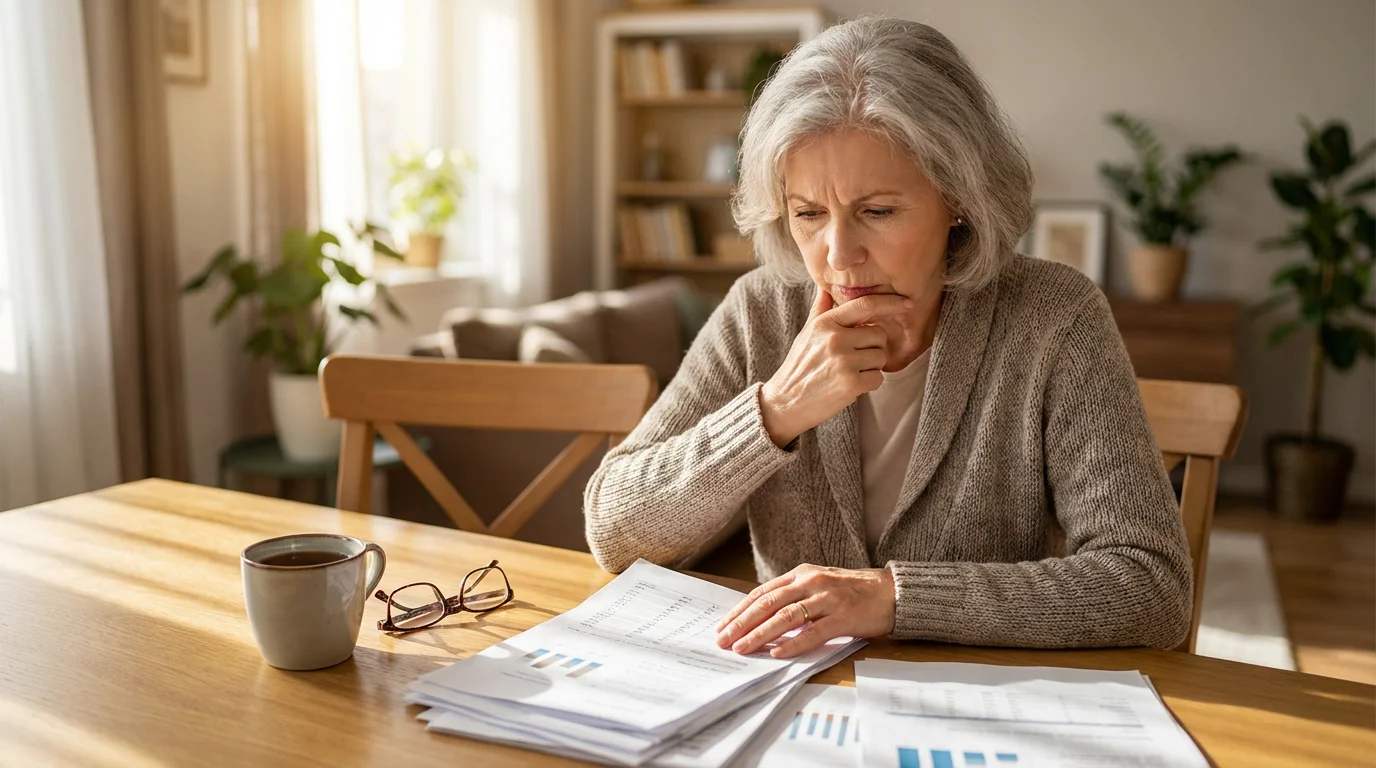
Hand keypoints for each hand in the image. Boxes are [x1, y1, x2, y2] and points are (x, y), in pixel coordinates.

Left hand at [713, 564, 895, 658]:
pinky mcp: (844, 616)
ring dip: (760, 634)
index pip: (763, 592)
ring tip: (743, 648)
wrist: (892, 592)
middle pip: (768, 603)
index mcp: (801, 574)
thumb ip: (793, 597)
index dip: (740, 610)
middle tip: (724, 640)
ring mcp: (828, 598)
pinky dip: (794, 643)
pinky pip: (813, 631)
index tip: (723, 626)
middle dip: (742, 623)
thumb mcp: (818, 585)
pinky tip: (777, 652)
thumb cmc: (853, 591)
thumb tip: (761, 618)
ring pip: (786, 616)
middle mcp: (811, 582)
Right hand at [760, 288, 911, 446]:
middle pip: (878, 335)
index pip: (864, 305)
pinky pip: (878, 378)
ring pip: (880, 357)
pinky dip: (869, 384)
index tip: (907, 303)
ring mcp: (843, 361)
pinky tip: (851, 385)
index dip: (890, 302)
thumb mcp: (806, 333)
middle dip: (873, 347)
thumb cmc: (799, 366)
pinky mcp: (850, 384)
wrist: (785, 402)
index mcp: (825, 323)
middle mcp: (835, 339)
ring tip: (850, 372)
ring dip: (871, 367)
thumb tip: (826, 287)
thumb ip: (821, 309)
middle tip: (856, 358)